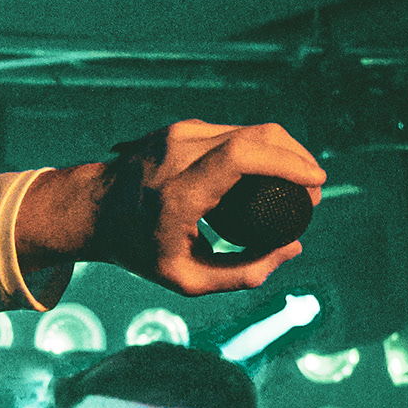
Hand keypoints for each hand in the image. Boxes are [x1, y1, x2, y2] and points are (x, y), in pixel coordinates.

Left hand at [34, 119, 322, 297]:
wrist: (91, 212)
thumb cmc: (138, 250)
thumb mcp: (186, 279)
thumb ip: (243, 273)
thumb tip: (293, 247)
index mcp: (178, 191)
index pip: (244, 155)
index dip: (289, 163)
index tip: (316, 184)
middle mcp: (178, 153)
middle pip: (257, 136)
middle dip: (297, 159)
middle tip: (313, 192)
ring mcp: (178, 134)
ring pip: (251, 129)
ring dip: (282, 152)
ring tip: (297, 185)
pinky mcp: (181, 128)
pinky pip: (234, 131)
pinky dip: (260, 149)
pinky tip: (270, 173)